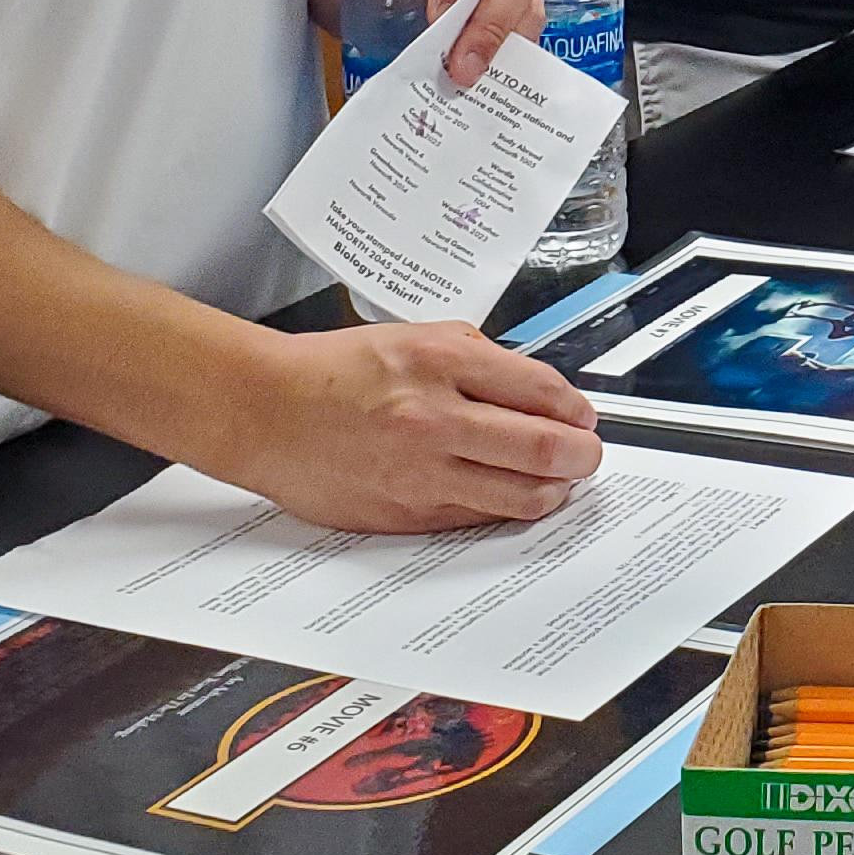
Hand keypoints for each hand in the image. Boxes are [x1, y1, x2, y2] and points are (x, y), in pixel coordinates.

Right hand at [195, 321, 605, 530]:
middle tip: (587, 456)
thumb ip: (479, 359)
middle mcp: (434, 419)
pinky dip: (504, 508)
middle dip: (582, 456)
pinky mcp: (404, 514)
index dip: (577, 410)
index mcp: (441, 364)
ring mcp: (419, 473)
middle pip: (543, 450)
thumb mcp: (416, 336)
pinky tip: (508, 495)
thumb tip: (538, 393)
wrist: (266, 412)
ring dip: (553, 491)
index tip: (583, 418)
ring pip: (519, 496)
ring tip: (556, 482)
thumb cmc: (335, 371)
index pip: (542, 392)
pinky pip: (476, 517)